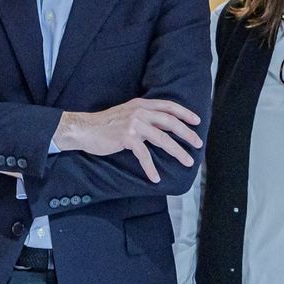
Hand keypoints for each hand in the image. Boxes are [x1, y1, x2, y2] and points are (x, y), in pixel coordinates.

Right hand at [52, 98, 201, 182]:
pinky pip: (144, 155)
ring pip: (162, 139)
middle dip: (187, 133)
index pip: (168, 106)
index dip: (184, 113)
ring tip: (187, 161)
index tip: (197, 121)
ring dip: (177, 151)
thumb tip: (161, 126)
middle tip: (198, 144)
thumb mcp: (127, 114)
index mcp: (141, 105)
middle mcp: (140, 112)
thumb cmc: (105, 124)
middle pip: (170, 122)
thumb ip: (143, 116)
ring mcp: (133, 124)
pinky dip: (151, 168)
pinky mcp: (126, 138)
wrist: (84, 129)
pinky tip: (155, 178)